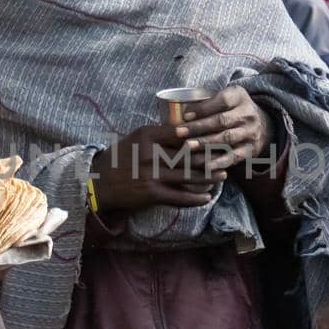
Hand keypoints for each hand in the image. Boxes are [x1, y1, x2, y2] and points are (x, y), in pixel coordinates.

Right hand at [91, 123, 219, 213]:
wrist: (101, 183)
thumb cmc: (121, 157)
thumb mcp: (136, 137)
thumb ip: (159, 133)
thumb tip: (187, 129)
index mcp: (147, 135)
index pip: (181, 133)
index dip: (202, 135)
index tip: (218, 135)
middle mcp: (150, 153)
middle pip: (188, 154)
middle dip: (210, 156)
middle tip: (228, 156)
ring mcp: (152, 175)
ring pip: (187, 175)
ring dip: (208, 177)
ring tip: (223, 176)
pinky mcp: (152, 194)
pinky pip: (179, 197)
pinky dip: (195, 198)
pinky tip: (207, 197)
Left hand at [180, 86, 273, 174]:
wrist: (261, 125)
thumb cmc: (231, 110)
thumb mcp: (225, 98)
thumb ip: (207, 102)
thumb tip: (175, 112)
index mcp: (239, 96)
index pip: (222, 101)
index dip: (203, 108)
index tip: (185, 115)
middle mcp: (248, 114)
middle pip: (222, 120)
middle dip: (199, 127)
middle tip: (179, 133)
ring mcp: (250, 132)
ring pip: (227, 138)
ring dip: (205, 144)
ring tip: (187, 147)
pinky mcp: (250, 149)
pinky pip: (234, 156)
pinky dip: (218, 161)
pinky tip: (204, 165)